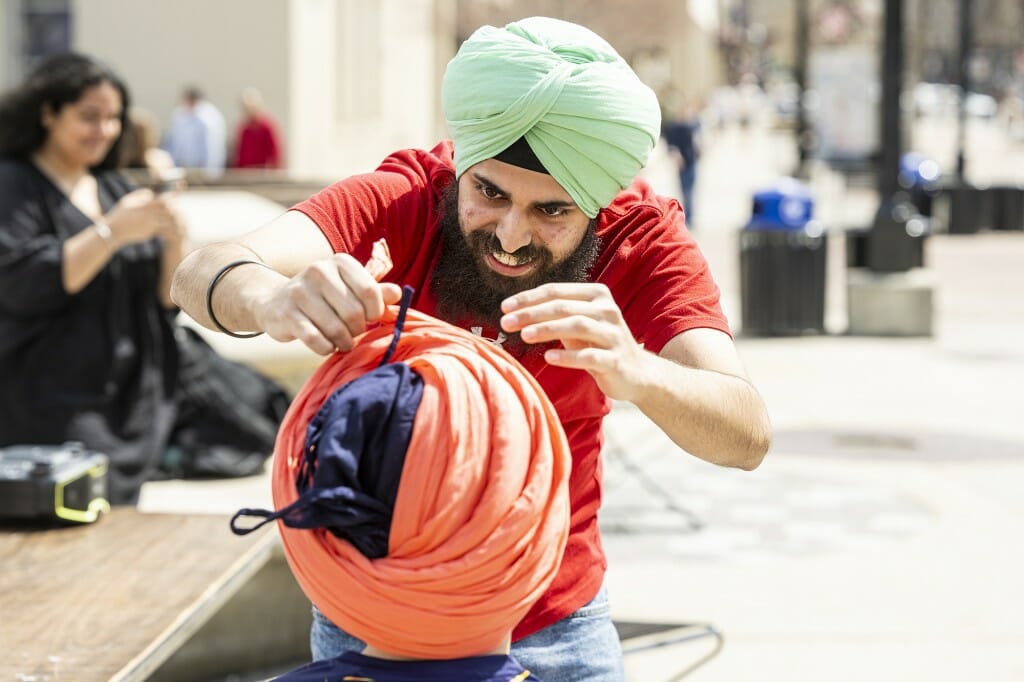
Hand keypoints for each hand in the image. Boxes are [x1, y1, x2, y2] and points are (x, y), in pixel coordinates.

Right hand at [104, 190, 181, 246]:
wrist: (114, 230)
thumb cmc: (120, 214)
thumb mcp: (127, 201)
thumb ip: (140, 195)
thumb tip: (150, 192)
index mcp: (145, 205)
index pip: (163, 199)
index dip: (173, 194)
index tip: (179, 191)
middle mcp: (149, 214)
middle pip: (169, 209)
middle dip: (174, 208)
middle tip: (179, 208)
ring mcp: (151, 224)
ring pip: (168, 220)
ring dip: (173, 218)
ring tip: (179, 218)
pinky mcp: (151, 232)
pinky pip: (163, 228)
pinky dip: (168, 227)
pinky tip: (171, 227)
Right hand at [252, 253, 402, 354]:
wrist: (275, 301)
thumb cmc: (324, 297)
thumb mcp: (349, 288)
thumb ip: (375, 292)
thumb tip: (398, 293)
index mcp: (340, 262)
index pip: (370, 291)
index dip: (375, 312)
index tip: (370, 318)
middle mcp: (319, 271)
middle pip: (355, 313)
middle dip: (358, 329)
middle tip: (353, 331)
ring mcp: (300, 292)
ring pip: (336, 329)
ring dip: (344, 342)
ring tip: (342, 341)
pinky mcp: (286, 314)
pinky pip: (316, 340)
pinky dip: (326, 348)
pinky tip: (326, 345)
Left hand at [500, 282, 648, 401]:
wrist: (636, 372)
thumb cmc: (597, 344)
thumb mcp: (577, 324)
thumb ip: (554, 314)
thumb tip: (514, 311)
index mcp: (596, 295)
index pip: (556, 291)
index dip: (528, 298)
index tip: (504, 308)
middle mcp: (607, 310)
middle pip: (564, 307)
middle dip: (532, 313)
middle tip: (506, 322)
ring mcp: (613, 335)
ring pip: (578, 326)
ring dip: (548, 329)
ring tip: (524, 335)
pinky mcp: (616, 360)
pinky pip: (590, 356)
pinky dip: (568, 356)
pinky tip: (548, 358)